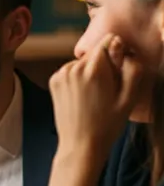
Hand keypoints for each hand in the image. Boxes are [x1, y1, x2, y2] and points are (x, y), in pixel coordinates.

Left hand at [50, 33, 141, 162]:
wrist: (80, 144)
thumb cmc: (108, 124)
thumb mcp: (129, 98)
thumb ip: (131, 68)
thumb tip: (123, 47)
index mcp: (94, 69)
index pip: (108, 41)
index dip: (117, 52)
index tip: (118, 70)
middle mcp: (73, 68)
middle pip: (95, 53)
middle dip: (104, 64)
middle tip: (107, 89)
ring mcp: (61, 74)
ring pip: (82, 62)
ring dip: (90, 71)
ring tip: (94, 95)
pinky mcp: (53, 81)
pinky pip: (71, 70)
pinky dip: (78, 78)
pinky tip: (83, 96)